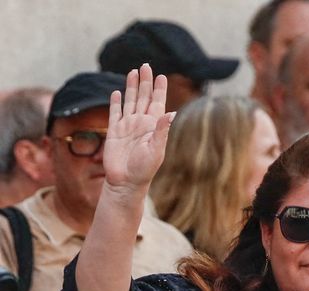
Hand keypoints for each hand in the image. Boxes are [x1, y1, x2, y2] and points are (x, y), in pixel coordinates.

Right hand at [104, 64, 173, 193]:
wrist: (125, 183)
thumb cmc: (144, 170)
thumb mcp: (156, 150)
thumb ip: (161, 130)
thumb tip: (171, 113)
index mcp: (153, 127)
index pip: (157, 103)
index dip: (159, 90)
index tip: (161, 76)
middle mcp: (141, 124)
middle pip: (143, 98)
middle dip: (145, 82)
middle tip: (145, 65)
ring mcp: (127, 127)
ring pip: (130, 101)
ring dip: (131, 87)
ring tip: (133, 72)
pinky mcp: (114, 132)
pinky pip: (115, 113)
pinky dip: (115, 102)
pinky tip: (116, 92)